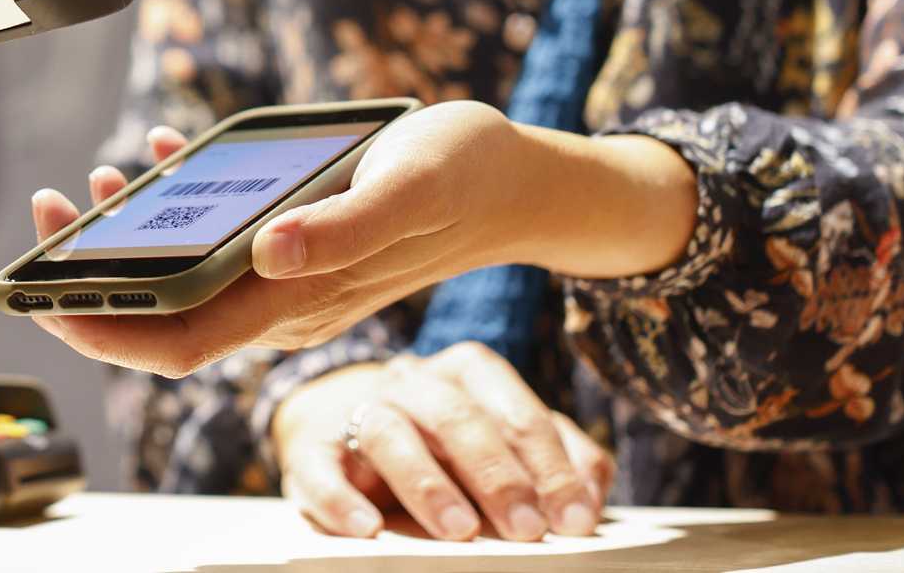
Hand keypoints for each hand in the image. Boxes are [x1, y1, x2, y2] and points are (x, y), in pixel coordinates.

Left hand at [26, 103, 692, 377]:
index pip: (178, 345)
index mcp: (301, 300)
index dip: (104, 332)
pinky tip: (169, 152)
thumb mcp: (408, 187)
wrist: (518, 182)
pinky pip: (224, 245)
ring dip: (134, 239)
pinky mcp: (302, 250)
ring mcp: (293, 280)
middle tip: (50, 214)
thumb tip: (271, 250)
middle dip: (96, 278)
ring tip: (99, 180)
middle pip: (168, 317)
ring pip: (190, 280)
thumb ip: (343, 227)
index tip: (44, 299)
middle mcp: (288, 302)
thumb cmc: (466, 177)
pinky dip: (185, 206)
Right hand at [272, 349, 611, 541]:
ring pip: (388, 428)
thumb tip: (590, 495)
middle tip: (527, 529)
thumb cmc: (446, 446)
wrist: (349, 432)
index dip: (549, 465)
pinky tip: (367, 528)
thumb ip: (558, 460)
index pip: (514, 409)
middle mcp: (413, 382)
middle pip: (455, 414)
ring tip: (458, 530)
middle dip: (497, 475)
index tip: (573, 518)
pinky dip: (340, 499)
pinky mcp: (312, 449)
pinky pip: (320, 466)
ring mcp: (359, 409)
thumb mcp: (507, 445)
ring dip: (426, 482)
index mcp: (468, 373)